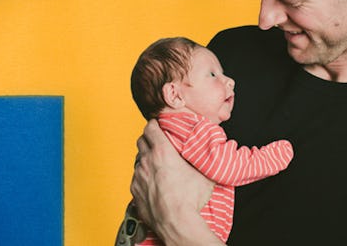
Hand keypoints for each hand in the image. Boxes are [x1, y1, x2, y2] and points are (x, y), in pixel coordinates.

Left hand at [130, 120, 218, 244]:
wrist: (176, 222)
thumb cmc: (190, 198)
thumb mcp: (204, 174)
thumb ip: (203, 160)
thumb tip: (212, 153)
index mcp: (162, 152)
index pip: (150, 128)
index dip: (154, 124)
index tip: (158, 125)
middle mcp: (146, 162)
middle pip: (141, 141)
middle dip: (148, 139)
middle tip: (157, 142)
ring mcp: (138, 177)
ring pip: (138, 160)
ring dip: (145, 159)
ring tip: (156, 165)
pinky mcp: (135, 192)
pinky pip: (136, 178)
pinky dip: (143, 177)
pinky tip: (153, 183)